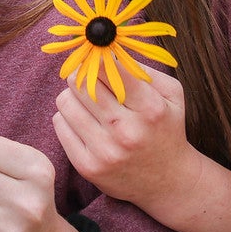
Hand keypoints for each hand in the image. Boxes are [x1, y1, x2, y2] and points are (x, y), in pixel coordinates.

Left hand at [53, 63, 204, 221]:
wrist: (168, 181)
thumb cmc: (166, 128)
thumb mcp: (171, 95)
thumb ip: (141, 69)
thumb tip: (106, 51)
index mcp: (150, 109)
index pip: (108, 70)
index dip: (98, 60)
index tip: (97, 60)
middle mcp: (127, 131)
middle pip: (80, 83)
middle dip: (82, 76)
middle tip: (90, 80)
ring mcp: (105, 151)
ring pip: (65, 102)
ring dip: (72, 96)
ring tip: (88, 103)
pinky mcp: (88, 167)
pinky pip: (59, 124)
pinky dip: (67, 117)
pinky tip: (84, 121)